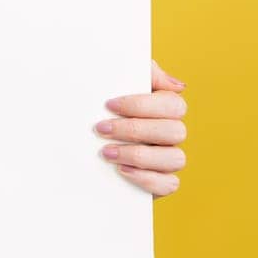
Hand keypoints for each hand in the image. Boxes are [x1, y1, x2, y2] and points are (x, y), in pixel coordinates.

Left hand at [96, 59, 187, 196]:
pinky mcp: (163, 181)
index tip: (109, 105)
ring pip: (176, 158)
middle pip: (175, 131)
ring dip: (139, 155)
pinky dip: (147, 179)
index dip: (142, 105)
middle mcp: (172, 133)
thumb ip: (145, 73)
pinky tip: (122, 170)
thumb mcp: (121, 82)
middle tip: (101, 129)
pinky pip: (169, 184)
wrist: (80, 141)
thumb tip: (177, 85)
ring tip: (106, 152)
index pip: (173, 104)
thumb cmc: (107, 106)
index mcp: (166, 107)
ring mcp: (169, 157)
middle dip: (135, 130)